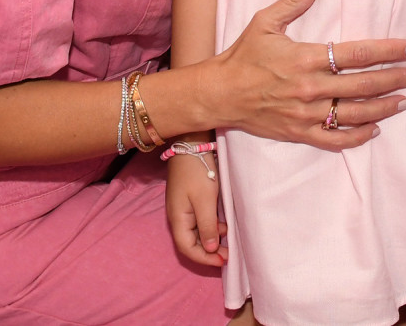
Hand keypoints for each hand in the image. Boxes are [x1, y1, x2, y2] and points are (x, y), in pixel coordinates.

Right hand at [166, 150, 224, 266]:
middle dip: (209, 251)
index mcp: (178, 219)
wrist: (190, 145)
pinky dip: (210, 226)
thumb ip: (207, 226)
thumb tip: (209, 249)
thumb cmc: (197, 173)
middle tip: (228, 253)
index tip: (223, 261)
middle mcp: (178, 217)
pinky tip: (222, 224)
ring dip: (211, 238)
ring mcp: (183, 208)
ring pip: (196, 232)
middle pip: (191, 242)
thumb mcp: (205, 201)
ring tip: (228, 239)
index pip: (187, 249)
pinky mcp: (189, 200)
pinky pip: (199, 220)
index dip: (204, 259)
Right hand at [209, 0, 405, 150]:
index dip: (388, 51)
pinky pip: (336, 139)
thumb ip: (295, 0)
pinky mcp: (300, 133)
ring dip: (384, 107)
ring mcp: (306, 114)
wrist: (219, 93)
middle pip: (364, 85)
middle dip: (395, 79)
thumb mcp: (265, 21)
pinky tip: (374, 129)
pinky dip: (358, 136)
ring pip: (355, 114)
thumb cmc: (242, 55)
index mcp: (305, 58)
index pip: (357, 54)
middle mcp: (310, 88)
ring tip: (404, 100)